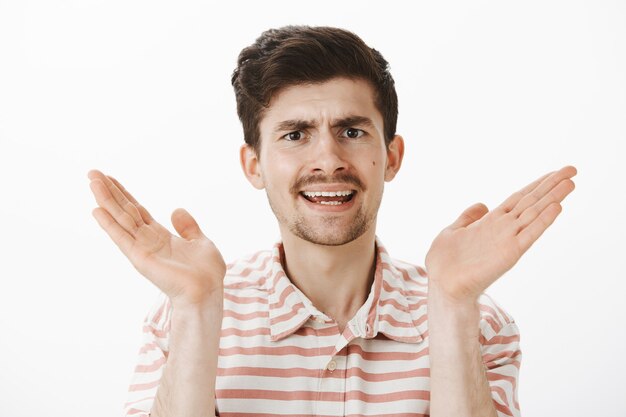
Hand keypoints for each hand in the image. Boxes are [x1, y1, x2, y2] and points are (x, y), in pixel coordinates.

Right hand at [88, 170, 225, 306]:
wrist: (207, 291)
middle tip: (92, 173)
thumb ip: (188, 227)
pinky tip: (97, 210)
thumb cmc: (206, 272)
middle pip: (124, 211)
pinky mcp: (140, 258)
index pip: (137, 210)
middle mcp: (147, 240)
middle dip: (109, 192)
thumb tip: (176, 210)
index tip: (109, 178)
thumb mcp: (201, 242)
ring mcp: (142, 249)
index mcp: (160, 235)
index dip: (124, 194)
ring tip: (92, 182)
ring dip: (105, 201)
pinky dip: (109, 225)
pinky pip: (122, 238)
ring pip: (120, 220)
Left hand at [425, 165, 576, 302]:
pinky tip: (556, 207)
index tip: (555, 173)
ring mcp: (508, 239)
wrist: (443, 284)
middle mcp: (503, 228)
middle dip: (551, 185)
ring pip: (534, 213)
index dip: (536, 185)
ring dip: (553, 197)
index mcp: (490, 222)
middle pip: (532, 201)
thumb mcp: (453, 231)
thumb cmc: (444, 262)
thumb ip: (468, 217)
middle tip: (572, 169)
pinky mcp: (510, 252)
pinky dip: (543, 220)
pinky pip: (530, 233)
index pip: (519, 198)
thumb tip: (483, 204)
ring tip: (571, 182)